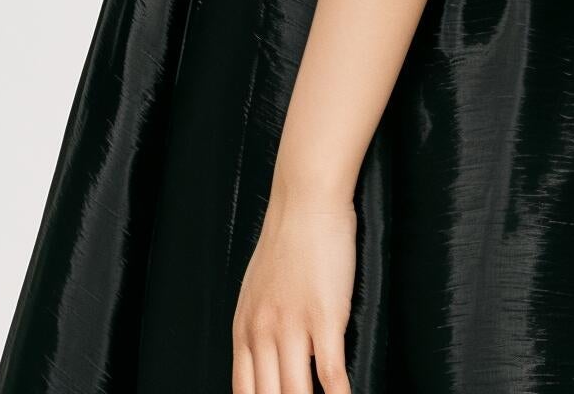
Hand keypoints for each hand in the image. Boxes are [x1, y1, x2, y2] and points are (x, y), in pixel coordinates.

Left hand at [231, 182, 356, 393]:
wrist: (306, 198)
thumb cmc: (287, 239)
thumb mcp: (257, 289)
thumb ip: (259, 328)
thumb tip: (268, 363)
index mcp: (244, 328)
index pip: (244, 393)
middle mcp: (263, 332)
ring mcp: (292, 326)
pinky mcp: (324, 317)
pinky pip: (330, 373)